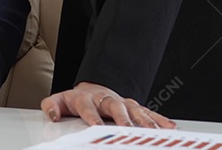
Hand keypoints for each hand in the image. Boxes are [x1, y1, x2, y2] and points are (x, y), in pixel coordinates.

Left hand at [41, 82, 175, 127]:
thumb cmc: (76, 99)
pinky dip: (159, 119)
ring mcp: (121, 102)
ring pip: (134, 109)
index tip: (96, 127)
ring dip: (144, 121)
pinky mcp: (134, 106)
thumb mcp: (59, 100)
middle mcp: (106, 99)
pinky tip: (169, 127)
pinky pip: (148, 112)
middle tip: (127, 129)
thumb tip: (52, 114)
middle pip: (115, 106)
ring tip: (153, 132)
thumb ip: (52, 106)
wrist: (92, 89)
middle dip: (122, 118)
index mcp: (86, 98)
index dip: (92, 116)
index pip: (88, 107)